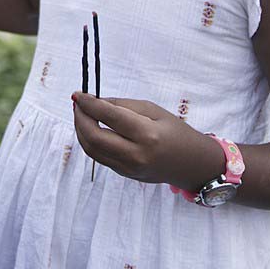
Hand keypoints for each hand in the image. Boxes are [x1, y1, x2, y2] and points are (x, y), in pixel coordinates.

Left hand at [72, 93, 223, 189]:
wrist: (192, 165)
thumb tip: (96, 101)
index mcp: (147, 135)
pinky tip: (90, 128)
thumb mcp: (154, 110)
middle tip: (77, 103)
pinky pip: (99, 157)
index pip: (109, 117)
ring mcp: (128, 168)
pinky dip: (89, 141)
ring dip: (80, 130)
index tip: (78, 94)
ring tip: (80, 114)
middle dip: (80, 118)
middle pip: (94, 137)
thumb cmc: (176, 132)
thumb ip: (124, 105)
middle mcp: (136, 155)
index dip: (89, 104)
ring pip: (91, 150)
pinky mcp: (124, 174)